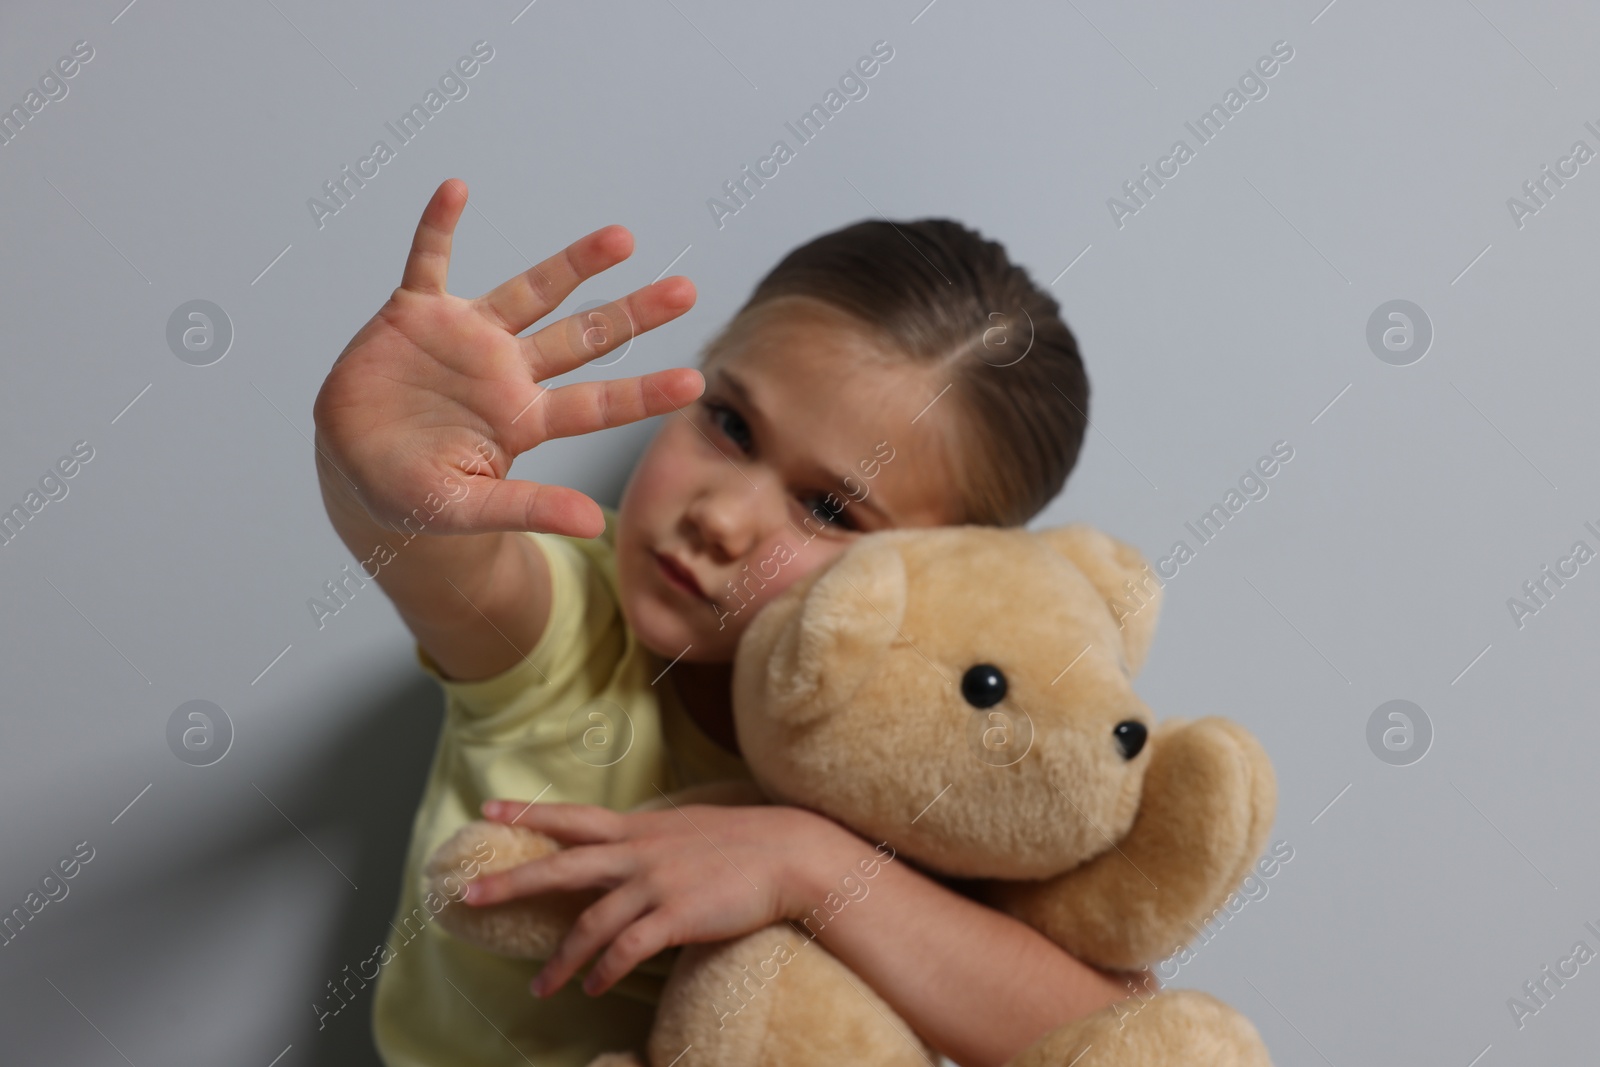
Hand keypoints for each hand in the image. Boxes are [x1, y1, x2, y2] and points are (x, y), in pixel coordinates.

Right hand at [311, 177, 702, 539]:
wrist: (351, 467)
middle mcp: (507, 371)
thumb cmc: (412, 494)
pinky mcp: (415, 314)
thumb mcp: (466, 508)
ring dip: (573, 263)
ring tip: (623, 237)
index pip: (597, 404)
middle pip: (582, 337)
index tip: (695, 384)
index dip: (644, 393)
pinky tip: (456, 190)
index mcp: (524, 419)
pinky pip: (428, 260)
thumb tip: (594, 526)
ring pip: (531, 291)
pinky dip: (439, 227)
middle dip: (632, 314)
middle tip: (685, 290)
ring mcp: (466, 338)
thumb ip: (529, 508)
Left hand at [463, 798, 848, 996]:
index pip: (572, 818)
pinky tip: (592, 986)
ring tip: (540, 986)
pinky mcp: (677, 917)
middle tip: (470, 895)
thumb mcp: (687, 829)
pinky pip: (628, 949)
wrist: (790, 853)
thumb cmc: (743, 843)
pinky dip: (605, 970)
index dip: (529, 812)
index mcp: (639, 828)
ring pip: (590, 924)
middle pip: (561, 868)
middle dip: (512, 882)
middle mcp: (638, 853)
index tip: (488, 807)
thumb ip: (651, 841)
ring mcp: (656, 884)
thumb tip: (626, 849)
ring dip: (561, 960)